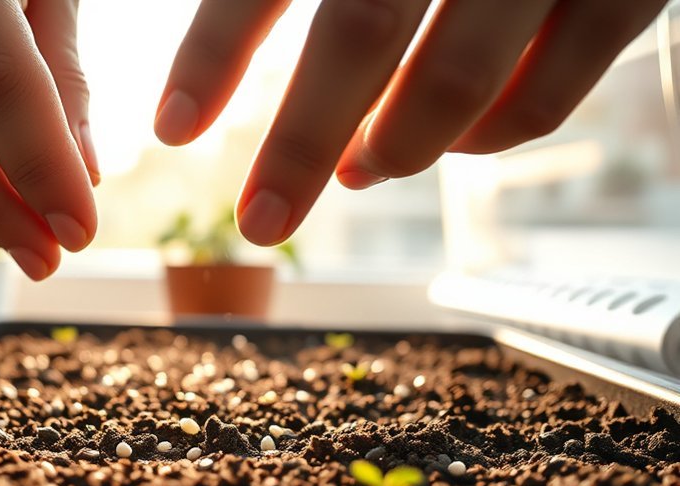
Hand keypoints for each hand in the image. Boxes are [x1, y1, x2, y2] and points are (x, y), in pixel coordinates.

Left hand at [155, 0, 665, 245]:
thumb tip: (216, 50)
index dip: (215, 53)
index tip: (172, 128)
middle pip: (361, 33)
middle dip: (299, 146)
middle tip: (259, 218)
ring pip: (455, 80)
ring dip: (394, 149)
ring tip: (358, 170)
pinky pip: (547, 96)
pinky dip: (484, 141)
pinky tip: (447, 146)